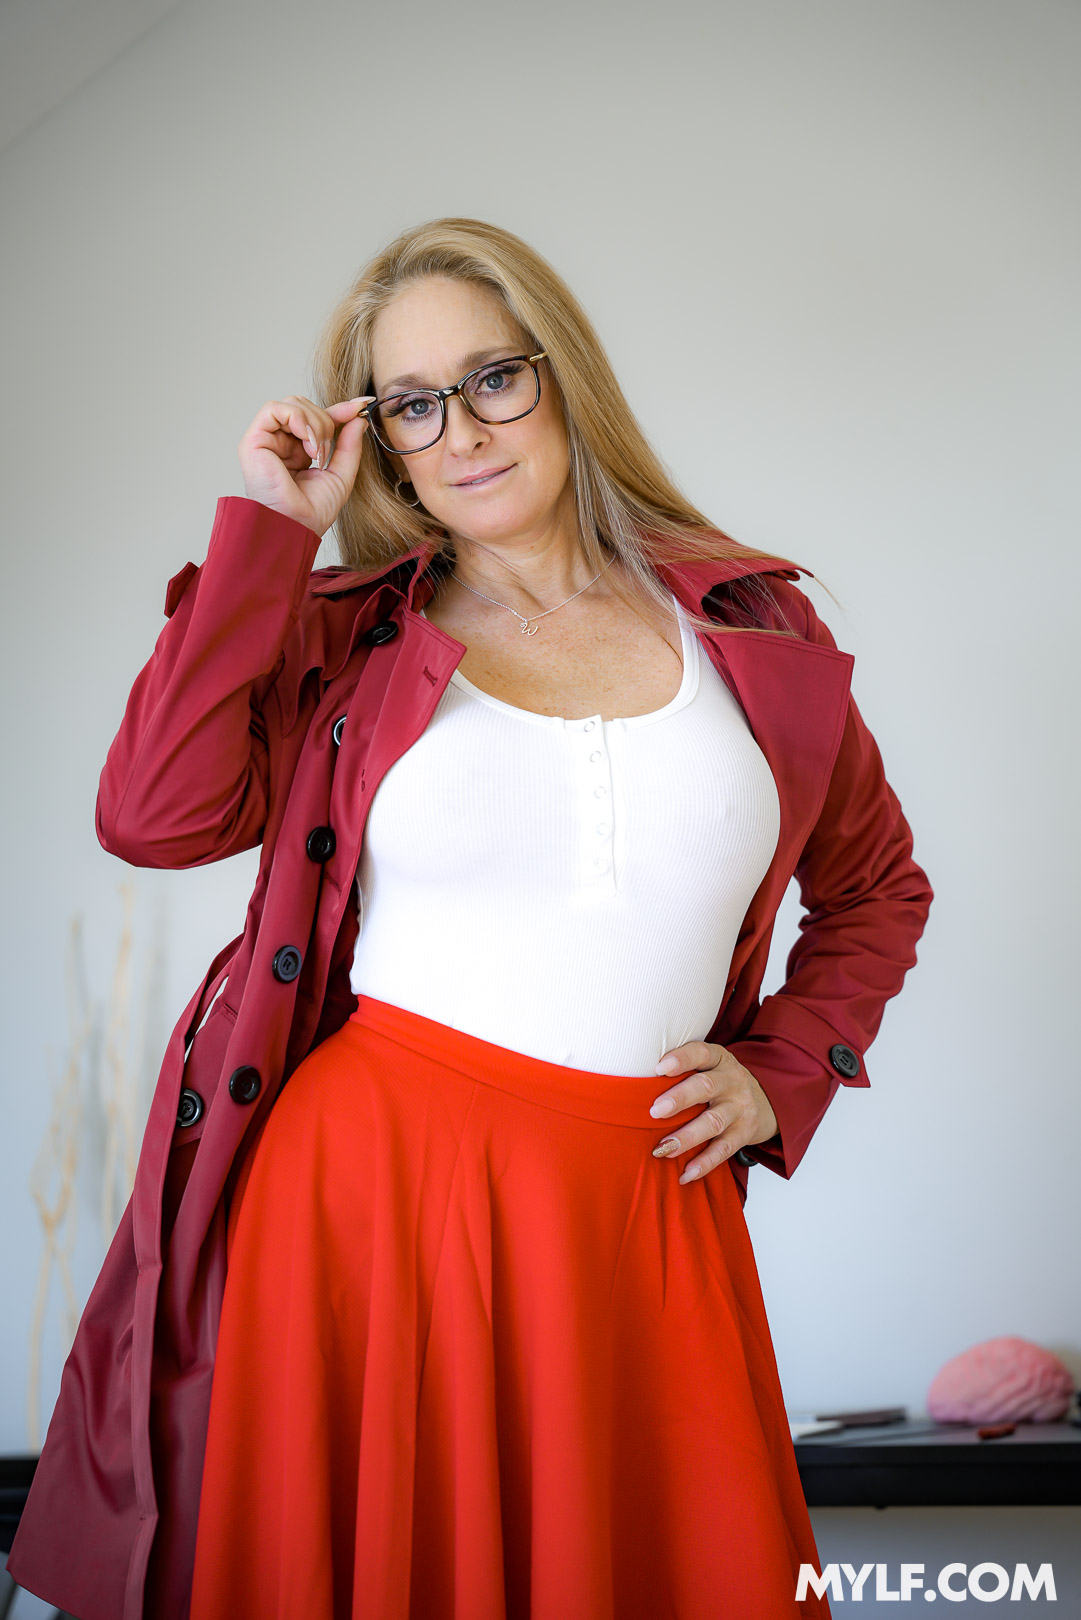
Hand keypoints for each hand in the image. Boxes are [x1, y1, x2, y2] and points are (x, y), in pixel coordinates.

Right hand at [237, 392, 377, 537]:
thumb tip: (358, 417)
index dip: (340, 409)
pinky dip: (298, 419)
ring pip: (293, 404)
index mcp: (297, 450)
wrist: (296, 528)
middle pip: (305, 406)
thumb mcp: (341, 474)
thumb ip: (349, 445)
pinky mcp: (253, 440)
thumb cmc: (312, 512)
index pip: (317, 418)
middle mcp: (279, 442)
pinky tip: (307, 444)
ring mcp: (266, 440)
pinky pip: (274, 409)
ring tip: (317, 453)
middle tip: (326, 453)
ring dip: (314, 424)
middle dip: (325, 422)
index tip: (362, 405)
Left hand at [648, 1040, 778, 1185]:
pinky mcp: (745, 1133)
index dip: (682, 1059)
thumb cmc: (721, 1082)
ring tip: (663, 1148)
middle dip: (680, 1099)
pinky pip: (724, 1149)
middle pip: (706, 1087)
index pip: (702, 1052)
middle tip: (656, 1111)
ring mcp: (740, 1108)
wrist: (766, 1101)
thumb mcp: (710, 1067)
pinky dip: (704, 1163)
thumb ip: (684, 1071)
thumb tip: (636, 1086)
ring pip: (713, 1122)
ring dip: (687, 1137)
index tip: (659, 1068)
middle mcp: (732, 1081)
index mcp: (719, 1059)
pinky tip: (686, 1173)